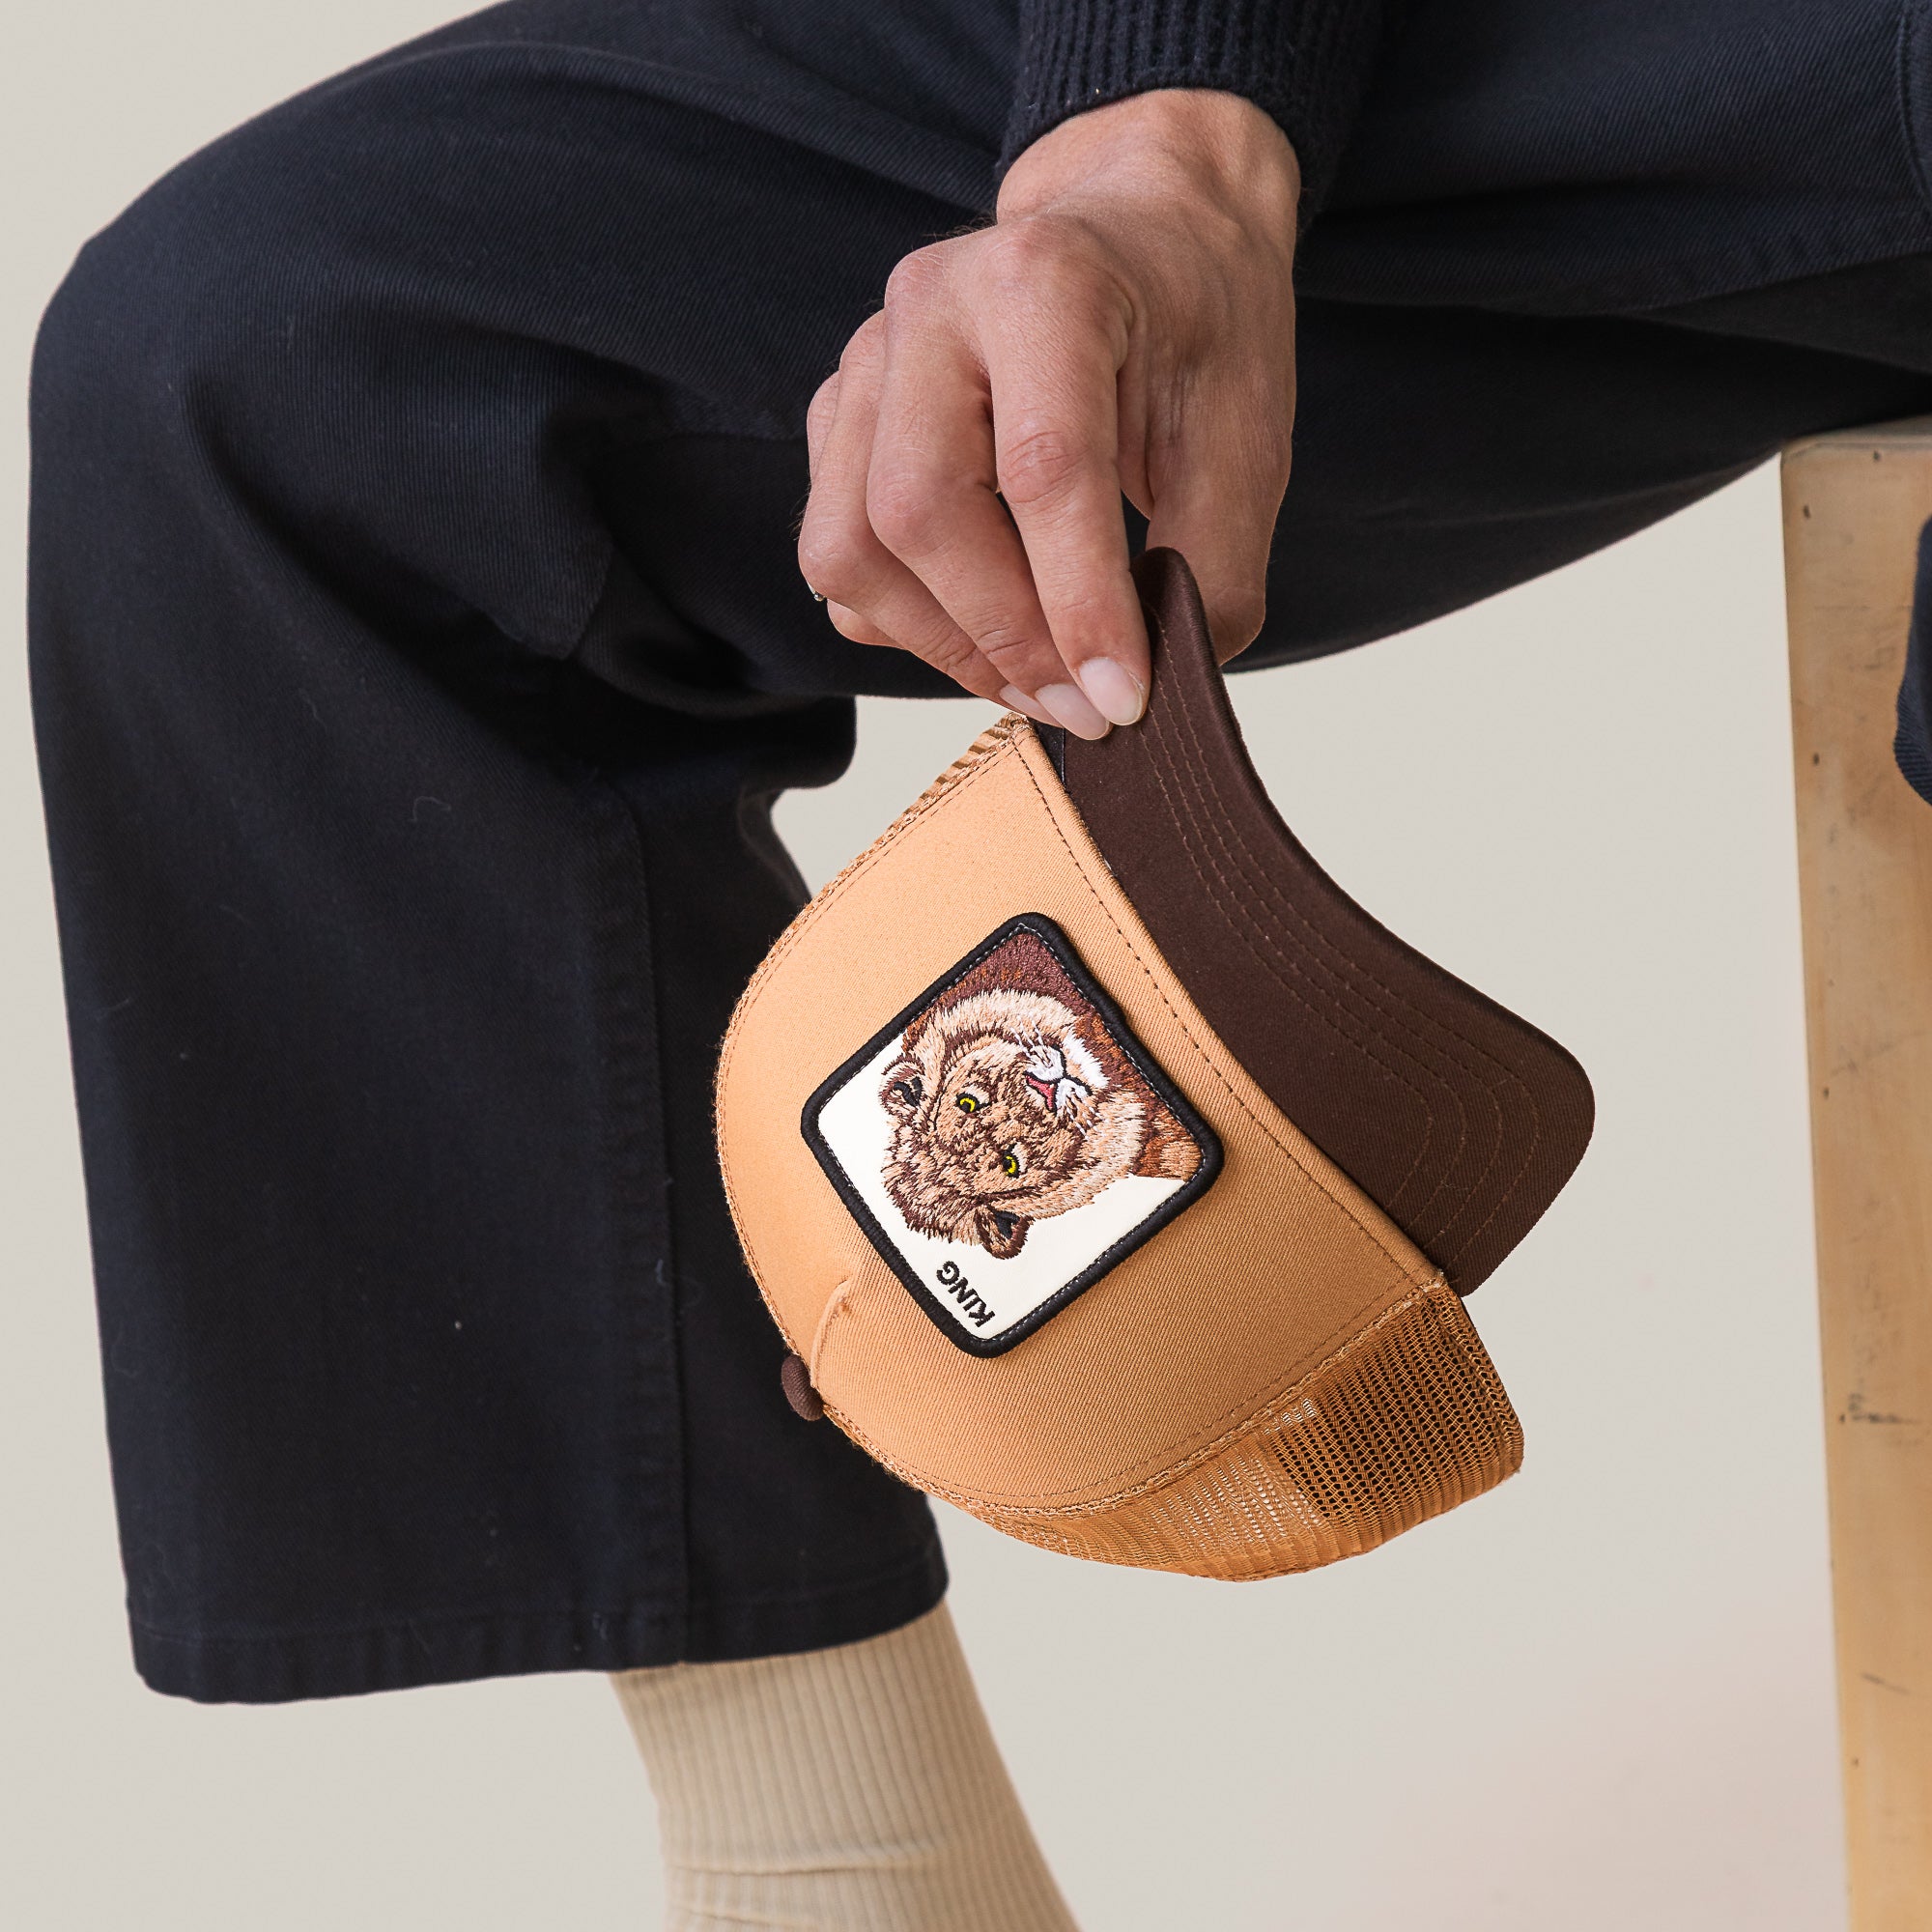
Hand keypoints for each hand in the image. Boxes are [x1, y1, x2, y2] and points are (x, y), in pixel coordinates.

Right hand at [797, 89, 1298, 738]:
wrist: (1147, 230)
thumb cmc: (1198, 329)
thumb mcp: (1246, 441)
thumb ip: (1209, 571)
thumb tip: (1140, 696)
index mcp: (1047, 279)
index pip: (1042, 470)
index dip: (1080, 607)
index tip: (1121, 699)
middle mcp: (934, 303)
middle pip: (918, 512)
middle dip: (1002, 638)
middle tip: (1082, 706)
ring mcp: (869, 357)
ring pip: (852, 547)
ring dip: (943, 644)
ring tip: (1037, 680)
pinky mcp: (840, 413)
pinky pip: (839, 554)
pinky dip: (906, 621)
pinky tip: (989, 627)